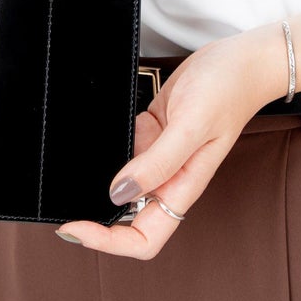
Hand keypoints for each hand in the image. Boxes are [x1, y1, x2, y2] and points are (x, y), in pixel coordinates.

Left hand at [56, 22, 286, 258]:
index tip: (77, 226)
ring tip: (66, 169)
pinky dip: (105, 147)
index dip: (109, 242)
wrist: (240, 59)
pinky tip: (91, 135)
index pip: (144, 238)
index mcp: (181, 187)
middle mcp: (168, 177)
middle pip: (126, 218)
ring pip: (120, 182)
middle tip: (61, 203)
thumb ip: (158, 162)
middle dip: (94, 218)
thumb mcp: (191, 126)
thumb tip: (119, 193)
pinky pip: (121, 148)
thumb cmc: (227, 91)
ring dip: (96, 181)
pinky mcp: (150, 130)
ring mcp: (157, 154)